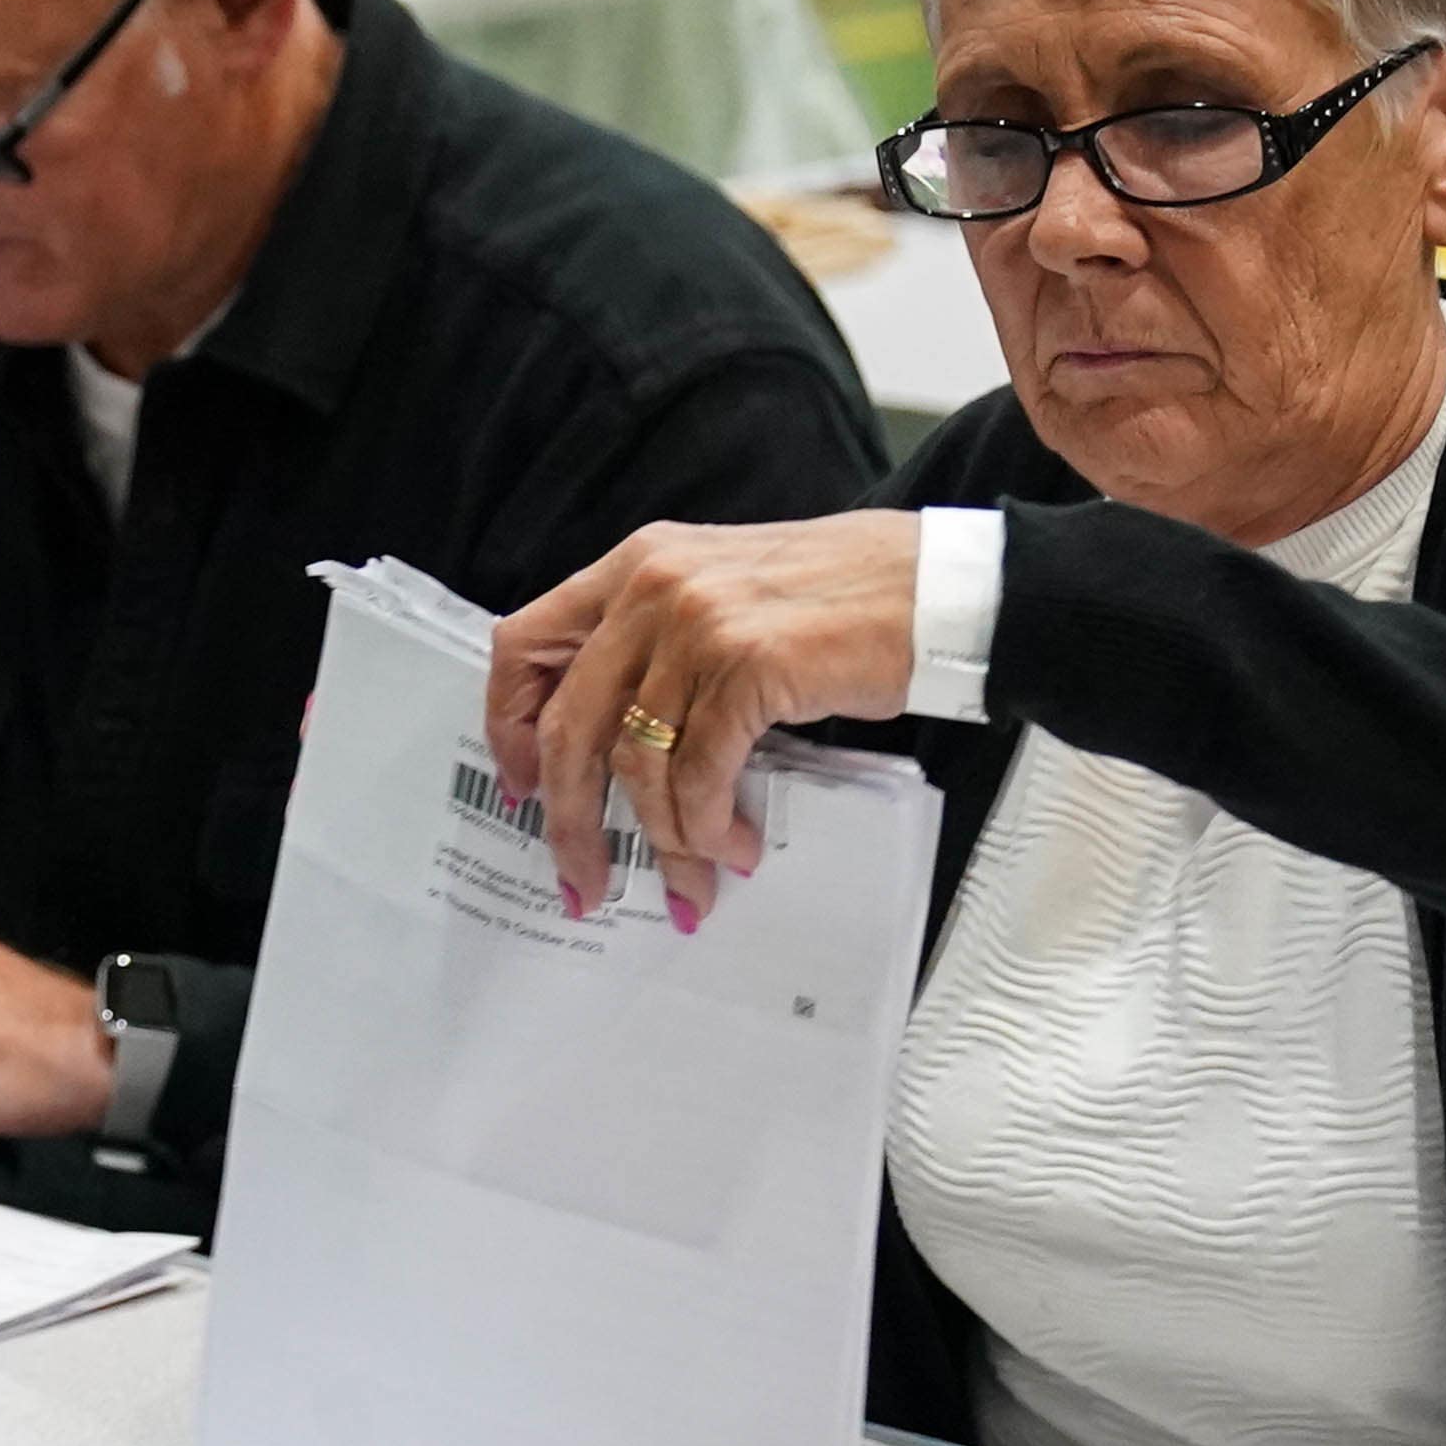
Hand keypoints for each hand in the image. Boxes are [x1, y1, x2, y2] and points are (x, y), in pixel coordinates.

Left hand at [487, 512, 925, 927]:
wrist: (937, 584)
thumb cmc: (841, 597)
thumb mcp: (723, 593)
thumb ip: (661, 644)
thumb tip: (618, 740)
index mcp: (634, 565)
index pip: (524, 644)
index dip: (509, 726)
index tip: (523, 788)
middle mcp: (651, 588)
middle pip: (567, 724)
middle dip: (569, 819)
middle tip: (582, 881)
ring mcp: (697, 624)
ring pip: (635, 761)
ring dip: (662, 841)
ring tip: (692, 880)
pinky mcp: (748, 666)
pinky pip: (700, 774)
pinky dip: (711, 827)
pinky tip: (736, 846)